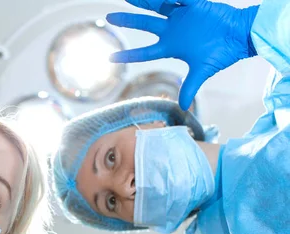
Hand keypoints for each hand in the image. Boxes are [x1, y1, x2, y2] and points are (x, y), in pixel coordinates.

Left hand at [107, 0, 258, 109]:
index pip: (144, 52)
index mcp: (171, 47)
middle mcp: (172, 30)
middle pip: (144, 24)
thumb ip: (190, 86)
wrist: (240, 37)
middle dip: (127, 20)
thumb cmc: (222, 53)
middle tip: (109, 17)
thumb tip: (183, 106)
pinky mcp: (195, 4)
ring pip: (158, 6)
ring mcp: (182, 16)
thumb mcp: (202, 71)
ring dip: (143, 2)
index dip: (128, 55)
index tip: (111, 58)